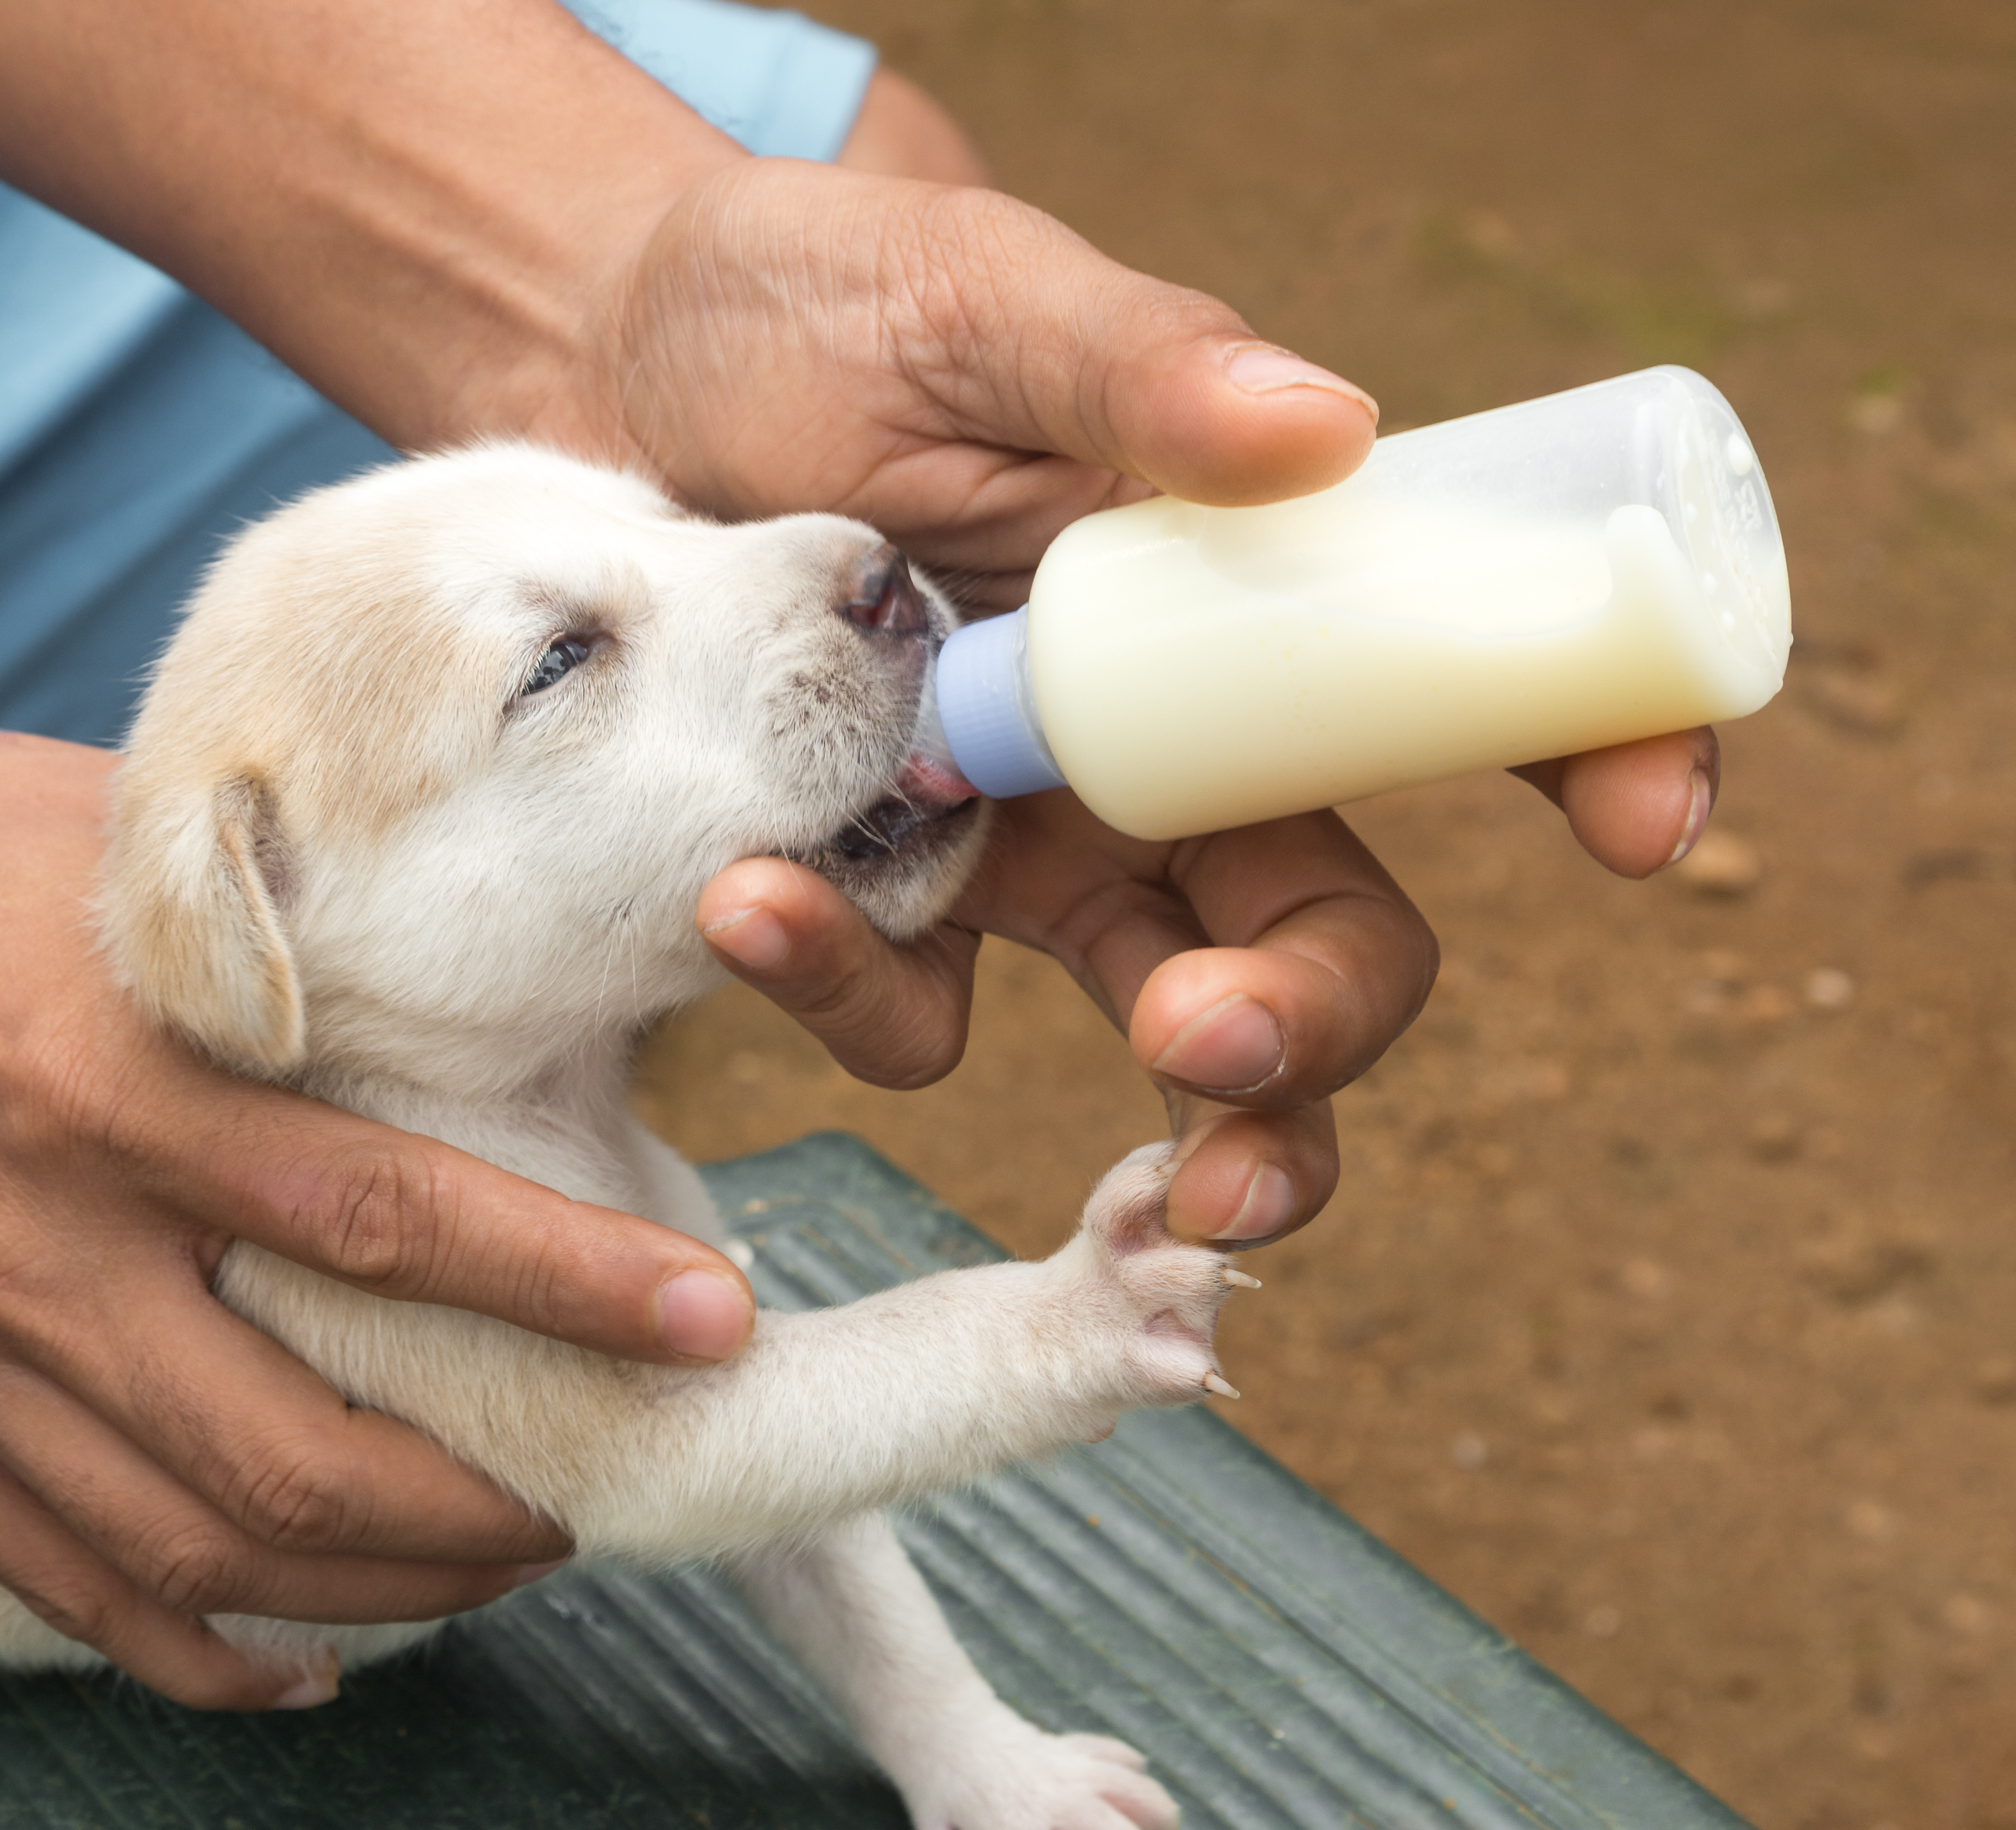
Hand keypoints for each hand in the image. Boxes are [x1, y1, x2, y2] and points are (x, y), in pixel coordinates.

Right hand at [0, 724, 755, 1708]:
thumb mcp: (160, 870)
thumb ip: (318, 969)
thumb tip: (529, 1026)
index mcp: (116, 1079)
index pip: (380, 1217)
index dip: (563, 1285)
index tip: (705, 1323)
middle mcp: (27, 1235)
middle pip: (284, 1457)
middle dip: (474, 1515)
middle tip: (586, 1499)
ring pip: (183, 1551)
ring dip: (367, 1594)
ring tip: (485, 1574)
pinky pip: (57, 1579)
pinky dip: (197, 1649)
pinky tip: (308, 1658)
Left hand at [572, 141, 1717, 1242]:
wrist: (606, 367)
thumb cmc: (821, 309)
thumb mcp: (979, 307)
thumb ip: (1135, 365)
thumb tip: (1321, 427)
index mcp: (1245, 606)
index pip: (1463, 701)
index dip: (1595, 757)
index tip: (1646, 824)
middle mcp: (1165, 753)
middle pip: (1327, 939)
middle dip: (1318, 1035)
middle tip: (1224, 1052)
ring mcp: (1025, 841)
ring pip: (1167, 1029)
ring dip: (1155, 1099)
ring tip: (1058, 1058)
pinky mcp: (875, 891)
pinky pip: (909, 1012)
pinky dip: (843, 987)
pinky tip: (746, 898)